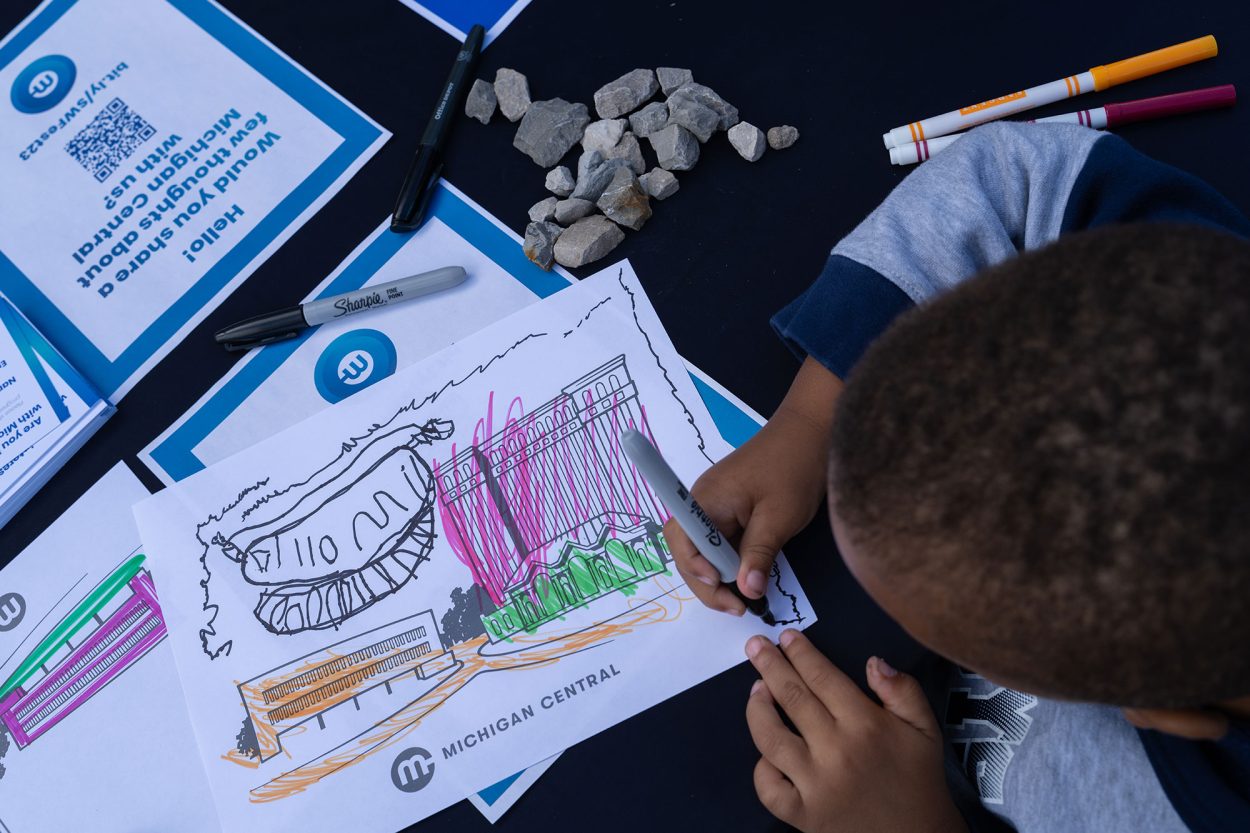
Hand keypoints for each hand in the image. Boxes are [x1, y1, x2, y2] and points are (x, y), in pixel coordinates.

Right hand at [663, 358, 841, 613]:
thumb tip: (747, 591)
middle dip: (708, 584)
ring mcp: (716, 507)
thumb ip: (759, 554)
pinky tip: (748, 580)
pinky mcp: (732, 511)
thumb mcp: (779, 516)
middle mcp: (702, 504)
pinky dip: (731, 564)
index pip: (682, 542)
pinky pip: (721, 543)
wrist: (813, 430)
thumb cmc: (794, 466)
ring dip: (720, 578)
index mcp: (705, 500)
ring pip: (705, 552)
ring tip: (744, 601)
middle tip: (738, 609)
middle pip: (689, 552)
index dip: (695, 571)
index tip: (724, 592)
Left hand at [744, 630, 967, 832]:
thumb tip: (874, 661)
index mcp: (865, 725)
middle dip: (770, 665)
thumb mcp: (925, 730)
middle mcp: (836, 750)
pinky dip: (761, 768)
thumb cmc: (919, 782)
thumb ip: (903, 691)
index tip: (786, 637)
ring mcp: (815, 785)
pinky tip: (765, 752)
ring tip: (756, 689)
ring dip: (757, 708)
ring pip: (770, 738)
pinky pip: (768, 788)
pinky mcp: (803, 815)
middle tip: (755, 646)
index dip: (800, 653)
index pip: (822, 677)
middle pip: (792, 697)